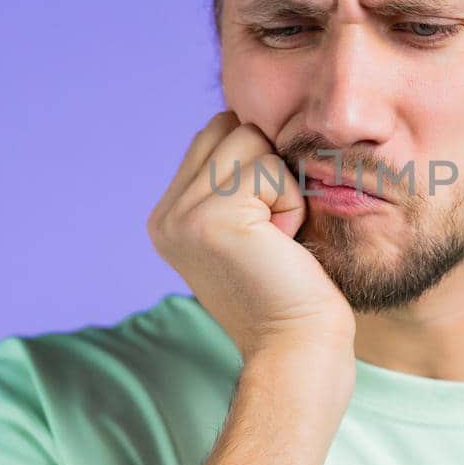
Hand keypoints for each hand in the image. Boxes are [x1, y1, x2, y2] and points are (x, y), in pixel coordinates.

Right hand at [147, 111, 356, 390]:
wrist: (298, 347)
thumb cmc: (291, 289)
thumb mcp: (249, 227)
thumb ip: (231, 178)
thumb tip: (242, 117)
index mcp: (168, 216)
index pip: (215, 133)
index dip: (259, 164)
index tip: (267, 225)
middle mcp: (165, 215)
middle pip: (232, 127)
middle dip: (270, 171)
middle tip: (274, 233)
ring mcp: (182, 216)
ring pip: (251, 140)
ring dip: (282, 186)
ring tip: (277, 238)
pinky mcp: (211, 218)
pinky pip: (270, 169)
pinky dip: (291, 203)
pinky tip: (283, 244)